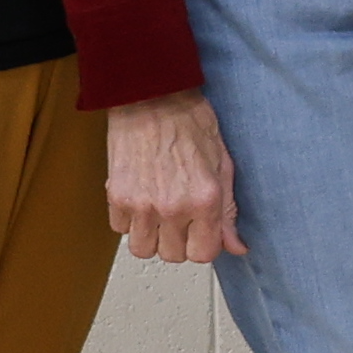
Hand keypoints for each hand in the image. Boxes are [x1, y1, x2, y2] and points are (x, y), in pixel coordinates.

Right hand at [102, 89, 243, 263]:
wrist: (151, 97)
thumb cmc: (189, 121)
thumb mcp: (223, 164)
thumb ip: (228, 210)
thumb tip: (236, 246)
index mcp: (205, 200)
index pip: (203, 254)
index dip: (203, 244)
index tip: (200, 232)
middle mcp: (173, 208)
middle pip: (173, 256)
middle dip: (178, 241)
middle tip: (179, 218)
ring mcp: (142, 205)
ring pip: (143, 249)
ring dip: (151, 236)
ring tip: (157, 213)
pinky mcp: (117, 197)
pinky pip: (120, 230)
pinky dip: (129, 220)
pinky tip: (140, 199)